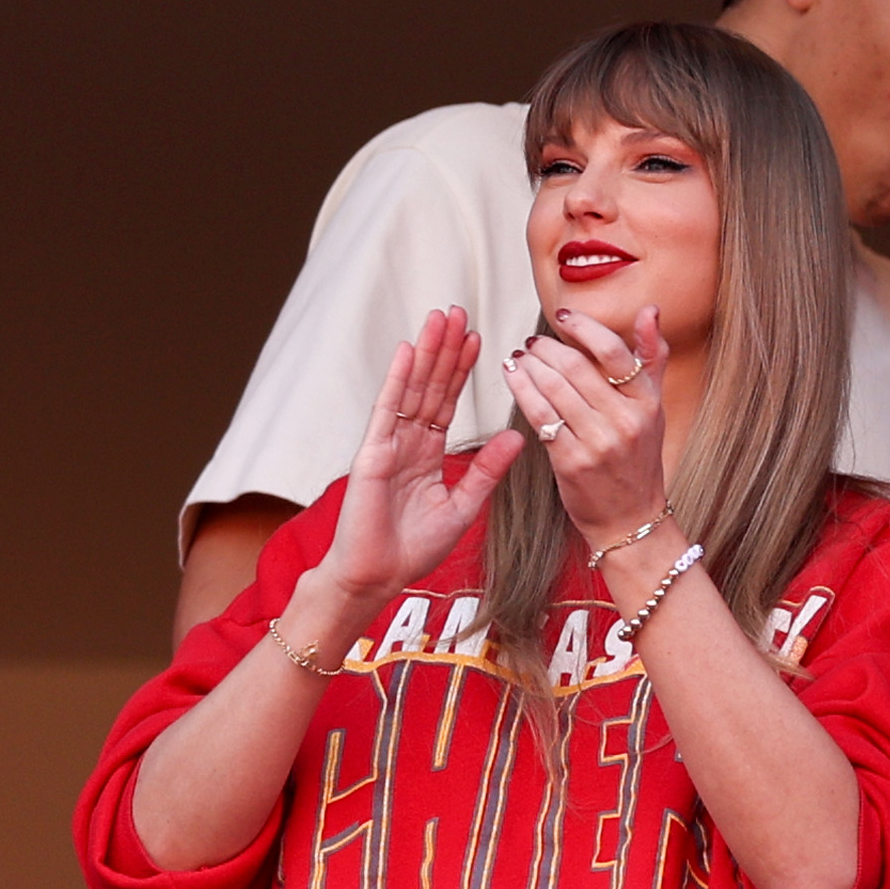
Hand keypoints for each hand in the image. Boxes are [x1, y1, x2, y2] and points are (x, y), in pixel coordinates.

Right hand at [313, 307, 524, 611]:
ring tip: (439, 318)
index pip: (448, 401)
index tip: (479, 340)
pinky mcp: (373, 453)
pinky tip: (409, 350)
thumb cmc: (412, 549)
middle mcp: (408, 442)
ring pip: (412, 388)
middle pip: (430, 386)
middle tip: (459, 312)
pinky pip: (387, 409)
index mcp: (428, 453)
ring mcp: (389, 444)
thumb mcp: (463, 506)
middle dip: (445, 349)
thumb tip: (516, 436)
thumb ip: (486, 470)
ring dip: (426, 353)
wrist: (377, 577)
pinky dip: (398, 379)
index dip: (462, 370)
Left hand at [504, 307, 670, 548]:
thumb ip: (651, 358)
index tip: (563, 317)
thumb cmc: (638, 461)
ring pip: (553, 389)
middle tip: (532, 344)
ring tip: (519, 358)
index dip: (583, 328)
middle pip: (576, 368)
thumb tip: (650, 310)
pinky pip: (540, 416)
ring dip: (529, 367)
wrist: (632, 519)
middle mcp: (625, 421)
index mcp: (647, 402)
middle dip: (546, 349)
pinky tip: (513, 378)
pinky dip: (522, 391)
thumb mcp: (654, 408)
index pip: (613, 352)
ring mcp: (598, 443)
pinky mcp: (572, 462)